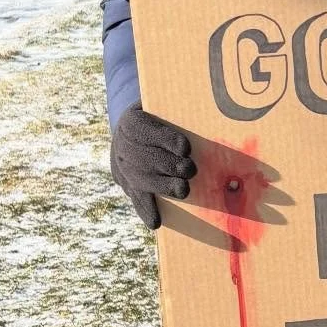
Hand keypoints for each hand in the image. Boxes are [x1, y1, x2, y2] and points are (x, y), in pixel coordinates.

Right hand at [110, 107, 195, 229]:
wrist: (129, 133)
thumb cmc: (159, 117)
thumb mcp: (161, 107)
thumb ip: (176, 109)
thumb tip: (204, 104)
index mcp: (132, 122)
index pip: (148, 130)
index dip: (167, 139)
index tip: (185, 148)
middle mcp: (123, 145)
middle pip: (146, 158)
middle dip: (170, 165)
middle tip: (190, 169)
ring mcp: (122, 167)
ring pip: (142, 180)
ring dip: (164, 187)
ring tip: (182, 190)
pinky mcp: (127, 185)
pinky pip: (136, 198)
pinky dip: (146, 211)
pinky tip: (156, 222)